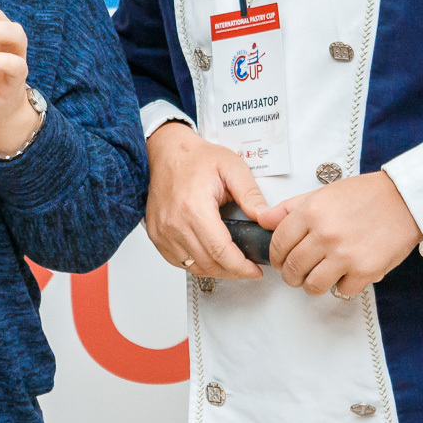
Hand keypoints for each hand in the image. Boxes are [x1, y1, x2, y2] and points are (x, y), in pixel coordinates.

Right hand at [144, 123, 270, 280]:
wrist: (167, 151)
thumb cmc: (196, 158)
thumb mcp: (232, 167)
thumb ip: (251, 194)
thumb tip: (265, 218)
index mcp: (194, 208)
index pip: (221, 251)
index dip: (241, 267)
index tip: (254, 271)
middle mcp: (175, 223)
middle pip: (208, 264)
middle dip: (233, 271)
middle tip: (248, 268)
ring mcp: (162, 231)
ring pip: (193, 266)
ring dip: (216, 270)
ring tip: (231, 263)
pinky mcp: (156, 235)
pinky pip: (178, 261)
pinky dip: (197, 264)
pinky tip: (210, 257)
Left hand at [262, 171, 420, 297]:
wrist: (405, 200)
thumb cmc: (364, 196)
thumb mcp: (322, 193)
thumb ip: (290, 209)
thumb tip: (263, 220)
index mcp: (311, 213)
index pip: (278, 244)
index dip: (276, 256)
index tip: (281, 260)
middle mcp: (325, 234)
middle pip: (292, 269)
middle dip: (291, 275)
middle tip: (298, 273)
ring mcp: (345, 255)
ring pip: (312, 286)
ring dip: (313, 284)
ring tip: (321, 275)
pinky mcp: (365, 271)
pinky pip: (342, 291)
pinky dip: (342, 286)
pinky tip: (347, 273)